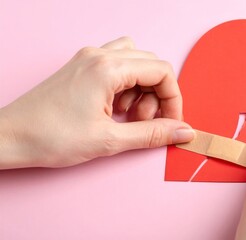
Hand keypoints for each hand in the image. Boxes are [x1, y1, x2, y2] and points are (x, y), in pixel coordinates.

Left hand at [0, 37, 193, 168]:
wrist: (10, 137)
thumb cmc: (51, 137)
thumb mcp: (109, 140)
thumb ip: (152, 134)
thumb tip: (183, 132)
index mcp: (108, 68)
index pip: (162, 71)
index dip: (173, 98)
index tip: (171, 122)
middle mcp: (99, 55)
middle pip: (151, 65)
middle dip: (158, 95)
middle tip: (146, 121)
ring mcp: (88, 58)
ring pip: (135, 62)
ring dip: (141, 88)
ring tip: (127, 114)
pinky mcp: (81, 67)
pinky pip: (117, 65)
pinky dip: (125, 85)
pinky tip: (114, 107)